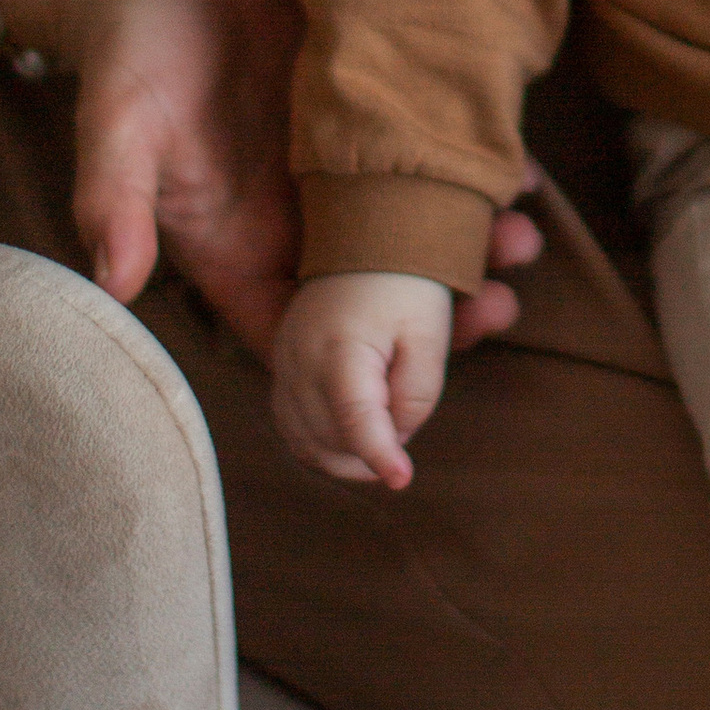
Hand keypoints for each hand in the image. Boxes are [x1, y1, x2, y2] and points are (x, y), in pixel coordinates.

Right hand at [39, 0, 544, 361]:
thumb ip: (115, 201)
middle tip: (500, 304)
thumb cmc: (127, 52)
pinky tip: (522, 171)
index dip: (355, 373)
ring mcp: (333, 174)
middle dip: (440, 313)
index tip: (417, 384)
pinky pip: (427, 162)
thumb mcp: (116, 124)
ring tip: (523, 238)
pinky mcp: (366, 120)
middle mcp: (289, 224)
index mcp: (231, 248)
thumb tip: (113, 280)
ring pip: (412, 235)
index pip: (296, 338)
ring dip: (469, 245)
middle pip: (375, 299)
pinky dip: (474, 172)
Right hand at [271, 271, 454, 487]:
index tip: (402, 480)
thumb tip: (397, 437)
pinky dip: (318, 443)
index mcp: (340, 349)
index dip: (380, 457)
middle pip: (329, 439)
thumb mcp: (429, 333)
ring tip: (379, 450)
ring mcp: (284, 362)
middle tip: (400, 450)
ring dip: (342, 456)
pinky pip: (290, 423)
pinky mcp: (280, 363)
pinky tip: (348, 445)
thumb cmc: (405, 280)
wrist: (364, 229)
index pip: (355, 422)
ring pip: (304, 440)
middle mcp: (300, 359)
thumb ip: (416, 393)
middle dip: (368, 454)